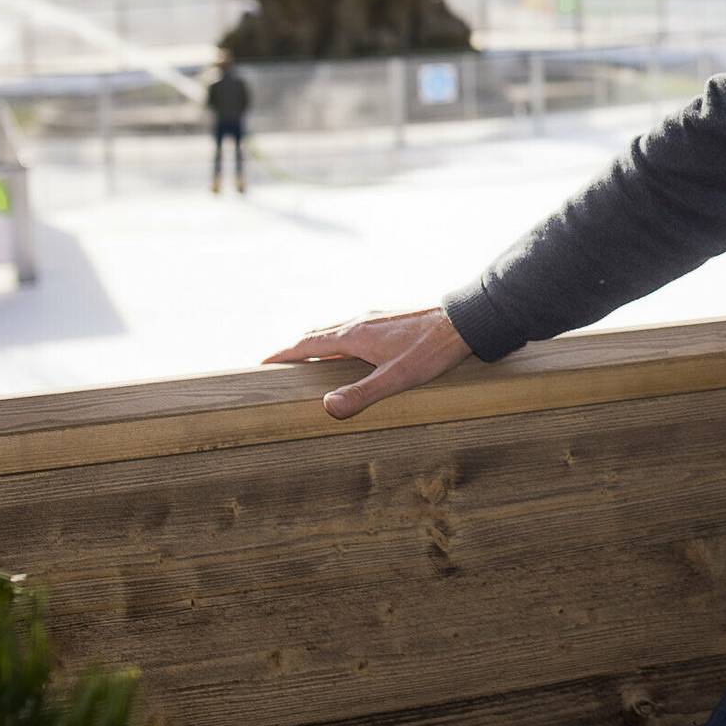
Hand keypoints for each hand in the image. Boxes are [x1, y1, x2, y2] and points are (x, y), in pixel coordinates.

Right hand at [263, 306, 473, 419]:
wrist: (465, 321)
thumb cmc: (432, 351)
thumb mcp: (396, 378)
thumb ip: (361, 394)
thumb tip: (326, 408)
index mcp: (353, 335)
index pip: (306, 344)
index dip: (282, 355)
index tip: (260, 365)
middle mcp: (360, 321)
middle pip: (318, 335)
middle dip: (296, 350)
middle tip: (281, 367)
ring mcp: (377, 317)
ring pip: (337, 330)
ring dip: (319, 344)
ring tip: (313, 361)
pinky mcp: (392, 319)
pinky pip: (355, 329)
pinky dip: (341, 340)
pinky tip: (356, 352)